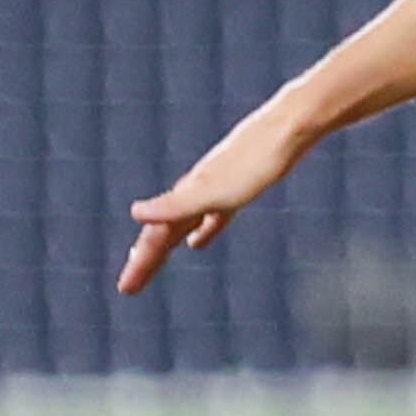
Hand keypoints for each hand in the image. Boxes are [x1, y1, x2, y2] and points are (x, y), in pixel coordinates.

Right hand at [119, 103, 311, 294]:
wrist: (291, 126)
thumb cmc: (255, 162)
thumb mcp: (215, 191)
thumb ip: (176, 204)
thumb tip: (135, 212)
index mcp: (187, 196)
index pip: (155, 237)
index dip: (140, 264)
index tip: (124, 289)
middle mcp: (195, 192)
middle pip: (164, 232)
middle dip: (145, 260)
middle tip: (128, 288)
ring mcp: (216, 189)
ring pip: (183, 223)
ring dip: (166, 245)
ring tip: (152, 261)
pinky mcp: (239, 187)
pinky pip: (212, 216)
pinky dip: (202, 231)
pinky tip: (198, 242)